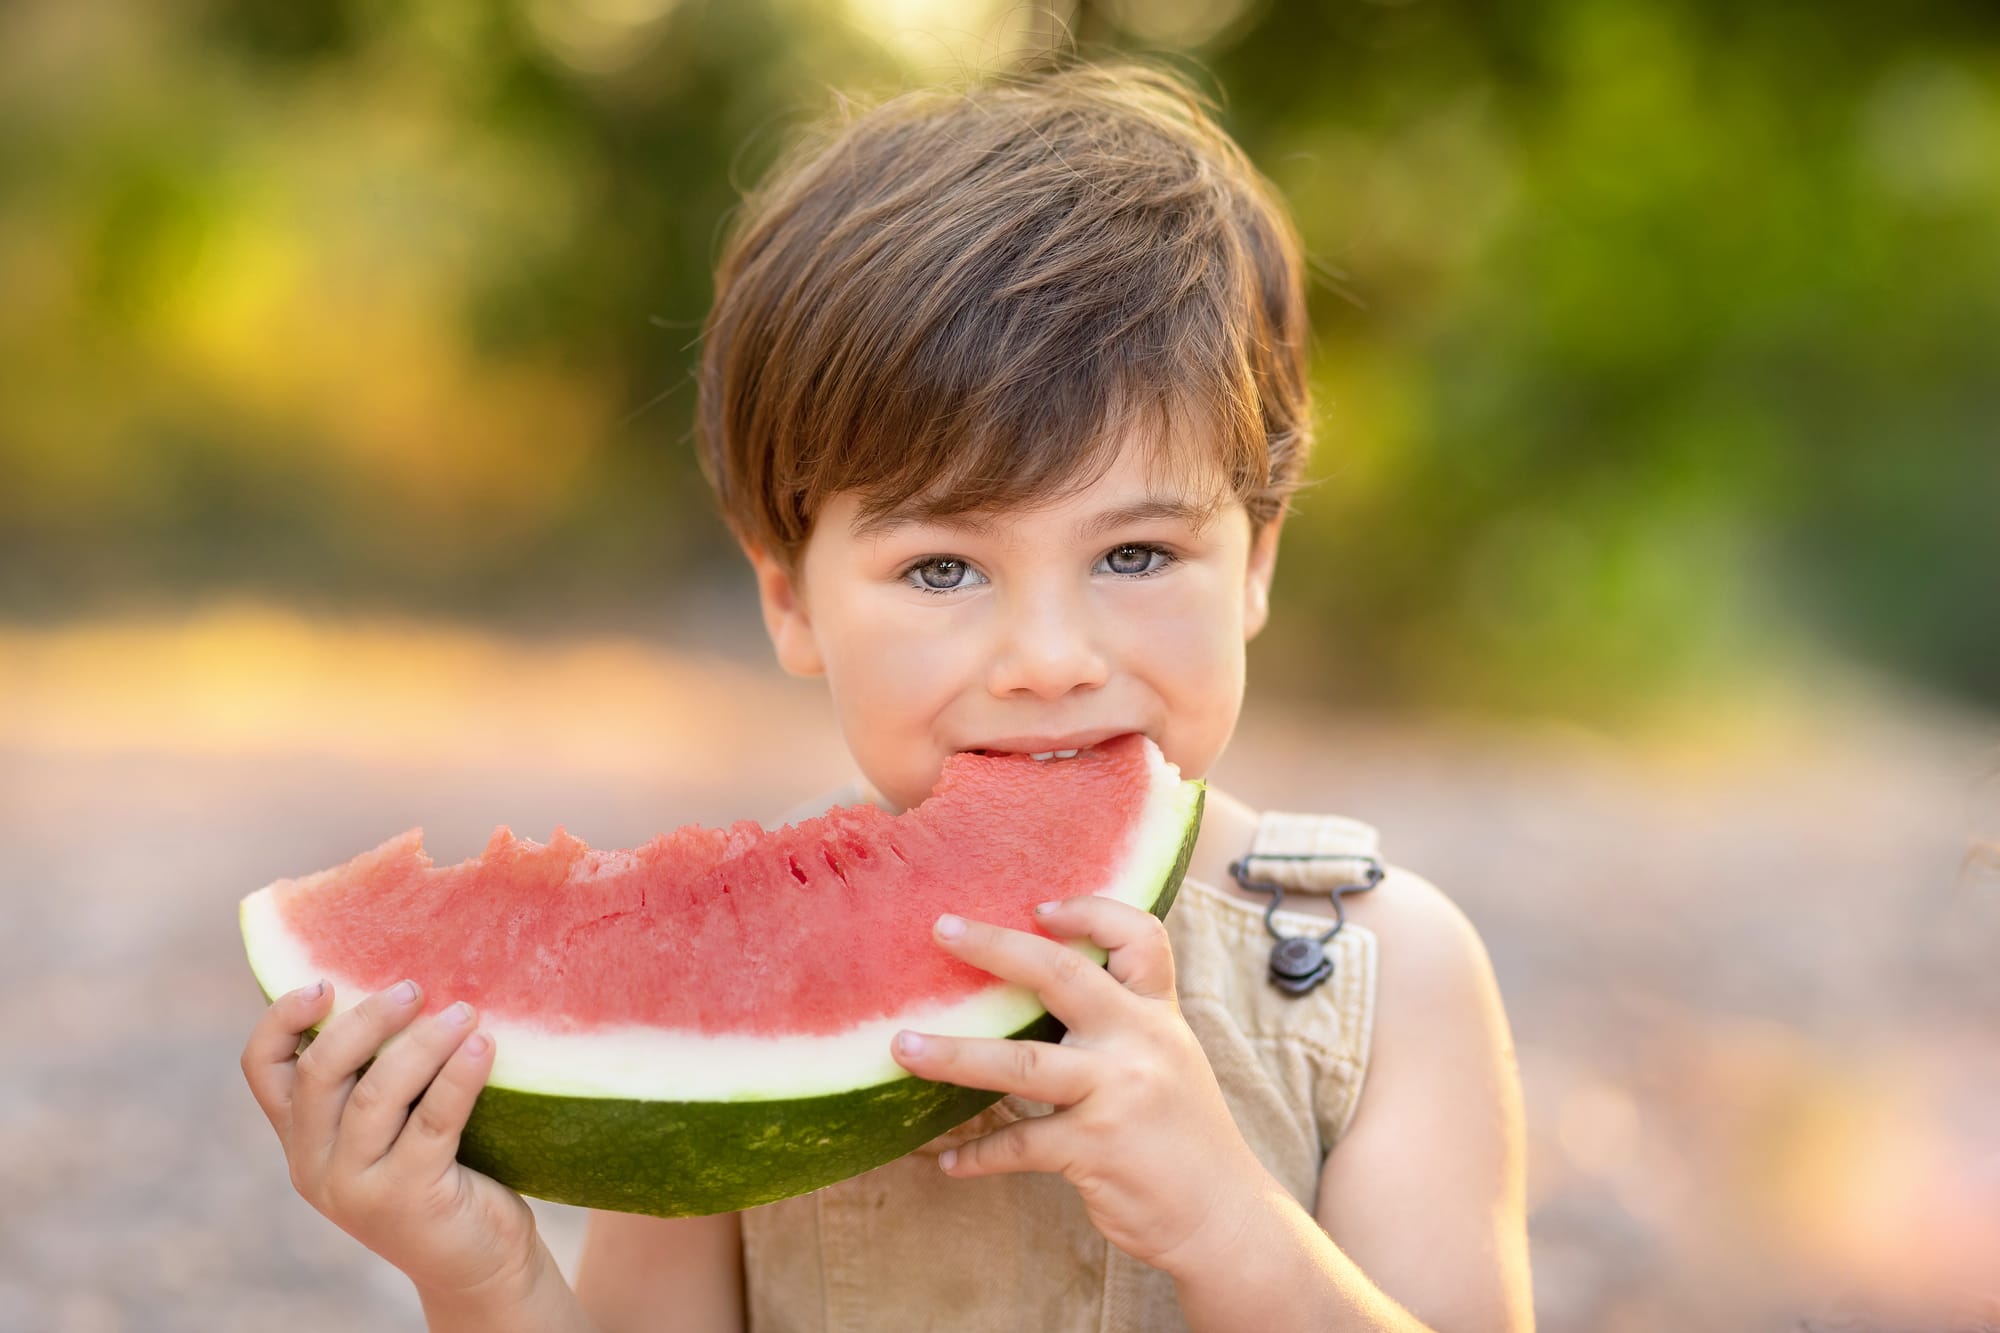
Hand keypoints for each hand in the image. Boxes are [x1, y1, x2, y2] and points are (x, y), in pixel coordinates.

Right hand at [240, 980, 541, 1300]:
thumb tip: (410, 985)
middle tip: (415, 988)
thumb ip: (377, 1076)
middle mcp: (314, 1164)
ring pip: (377, 1095)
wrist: (475, 1264)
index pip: (263, 1070)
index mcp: (301, 1138)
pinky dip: (459, 1076)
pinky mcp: (407, 1200)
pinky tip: (485, 1046)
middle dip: (367, 1019)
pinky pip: (433, 1122)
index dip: (281, 1019)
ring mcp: (356, 1187)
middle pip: (321, 1072)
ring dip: (424, 1043)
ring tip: (466, 1013)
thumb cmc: (438, 1174)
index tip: (323, 981)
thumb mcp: (391, 1128)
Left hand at [888, 897, 1275, 1273]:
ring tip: (902, 1048)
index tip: (1038, 907)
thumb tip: (1040, 994)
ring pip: (1021, 1064)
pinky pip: (1019, 1145)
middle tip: (942, 929)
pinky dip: (979, 1155)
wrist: (1224, 1217)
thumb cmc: (1183, 1135)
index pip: (1140, 936)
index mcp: (1158, 1014)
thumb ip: (1121, 1025)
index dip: (1090, 911)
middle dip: (997, 947)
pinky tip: (949, 1163)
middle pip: (1063, 974)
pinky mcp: (1096, 1148)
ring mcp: (1119, 1093)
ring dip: (953, 1055)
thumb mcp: (1170, 1060)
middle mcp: (1141, 1042)